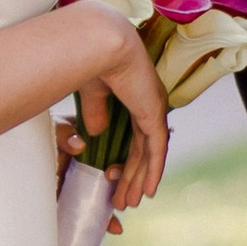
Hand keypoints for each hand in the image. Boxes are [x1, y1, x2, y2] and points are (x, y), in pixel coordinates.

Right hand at [73, 16, 167, 209]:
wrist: (99, 43)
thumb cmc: (90, 57)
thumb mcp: (91, 93)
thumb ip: (96, 112)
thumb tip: (96, 132)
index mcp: (136, 95)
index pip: (134, 136)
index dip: (125, 159)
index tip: (114, 178)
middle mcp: (149, 104)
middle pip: (142, 150)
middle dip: (130, 176)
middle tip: (123, 200)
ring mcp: (154, 109)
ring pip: (149, 155)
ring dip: (139, 180)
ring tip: (130, 202)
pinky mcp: (154, 113)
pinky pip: (156, 150)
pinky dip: (153, 172)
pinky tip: (148, 192)